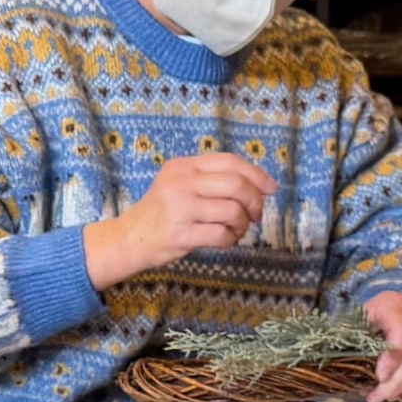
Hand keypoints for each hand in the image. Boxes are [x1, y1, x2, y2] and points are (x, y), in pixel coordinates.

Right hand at [83, 154, 276, 290]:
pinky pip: (222, 235)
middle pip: (236, 185)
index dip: (256, 174)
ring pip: (233, 211)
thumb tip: (259, 185)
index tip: (270, 188)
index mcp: (183, 166)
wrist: (131, 237)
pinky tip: (225, 239)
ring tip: (236, 229)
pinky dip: (231, 239)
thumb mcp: (180, 183)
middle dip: (254, 201)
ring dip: (243, 223)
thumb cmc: (163, 211)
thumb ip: (212, 179)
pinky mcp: (182, 234)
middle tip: (256, 214)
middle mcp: (181, 183)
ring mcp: (180, 208)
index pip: (229, 162)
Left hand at [362, 292, 401, 401]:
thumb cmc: (367, 316)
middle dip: (397, 381)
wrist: (387, 305)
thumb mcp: (355, 322)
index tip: (379, 377)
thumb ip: (353, 341)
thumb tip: (345, 370)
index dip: (393, 359)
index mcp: (394, 305)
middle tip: (378, 397)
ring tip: (386, 397)